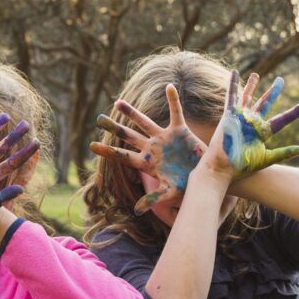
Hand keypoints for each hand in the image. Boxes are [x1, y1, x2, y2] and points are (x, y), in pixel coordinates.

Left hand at [91, 84, 204, 214]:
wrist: (207, 179)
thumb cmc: (188, 188)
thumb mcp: (170, 193)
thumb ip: (154, 199)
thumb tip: (137, 211)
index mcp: (147, 163)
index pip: (123, 156)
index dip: (108, 151)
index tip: (91, 146)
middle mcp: (152, 148)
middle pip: (128, 136)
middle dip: (114, 128)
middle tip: (98, 119)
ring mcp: (165, 138)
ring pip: (145, 122)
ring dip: (131, 112)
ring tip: (117, 102)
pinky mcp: (180, 131)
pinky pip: (176, 112)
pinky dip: (174, 100)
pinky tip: (169, 87)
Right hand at [209, 71, 298, 176]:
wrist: (223, 167)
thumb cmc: (241, 166)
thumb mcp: (266, 158)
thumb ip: (285, 152)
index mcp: (263, 133)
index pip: (282, 119)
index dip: (294, 113)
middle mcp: (252, 123)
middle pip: (265, 103)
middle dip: (273, 92)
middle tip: (280, 80)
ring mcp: (241, 118)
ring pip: (248, 97)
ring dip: (251, 86)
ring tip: (256, 75)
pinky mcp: (229, 115)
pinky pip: (232, 97)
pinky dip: (233, 84)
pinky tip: (235, 72)